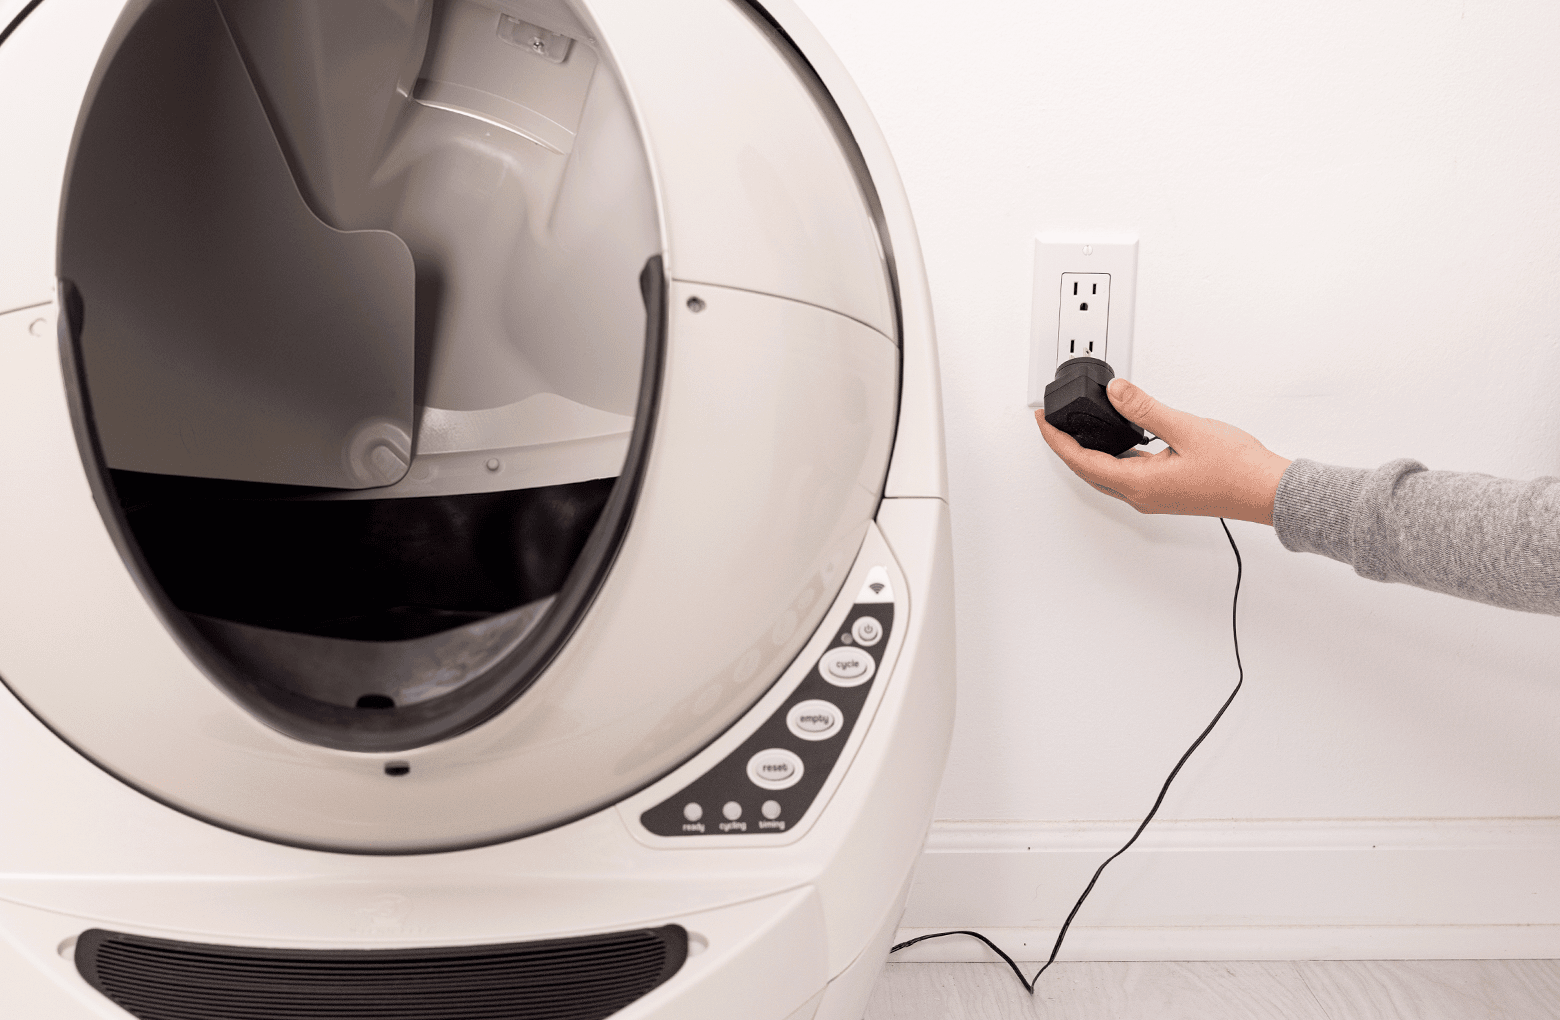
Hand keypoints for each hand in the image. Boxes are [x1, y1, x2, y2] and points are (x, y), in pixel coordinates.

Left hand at [1035, 378, 1290, 525]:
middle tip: (1051, 422)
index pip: (1080, 461)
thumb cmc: (1235, 468)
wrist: (1267, 491)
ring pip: (1106, 474)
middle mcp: (1141, 496)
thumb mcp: (1185, 427)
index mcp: (1138, 484)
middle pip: (1087, 471)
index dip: (1056, 440)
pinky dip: (1112, 457)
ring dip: (1088, 452)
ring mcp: (1154, 497)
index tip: (1041, 420)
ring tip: (1077, 428)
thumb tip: (1116, 392)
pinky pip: (1126, 475)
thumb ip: (1145, 409)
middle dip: (1065, 446)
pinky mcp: (1166, 492)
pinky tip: (1118, 441)